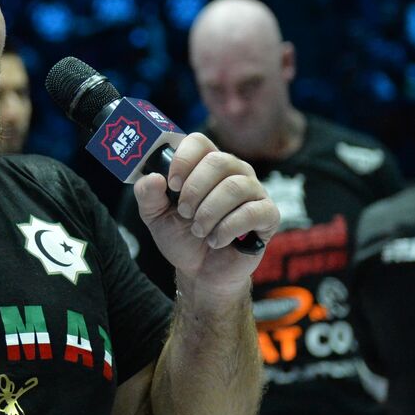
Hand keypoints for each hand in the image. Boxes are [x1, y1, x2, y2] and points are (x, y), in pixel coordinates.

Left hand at [133, 133, 278, 294]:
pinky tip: (217, 240)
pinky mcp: (268, 214)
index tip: (172, 185)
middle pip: (219, 161)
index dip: (183, 160)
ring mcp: (253, 191)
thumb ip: (147, 195)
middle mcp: (233, 170)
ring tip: (199, 231)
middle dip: (195, 190)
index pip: (198, 141)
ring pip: (235, 186)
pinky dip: (228, 229)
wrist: (201, 272)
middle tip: (184, 212)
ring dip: (209, 212)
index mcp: (205, 164)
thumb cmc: (181, 237)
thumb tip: (154, 178)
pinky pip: (252, 211)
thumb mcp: (155, 217)